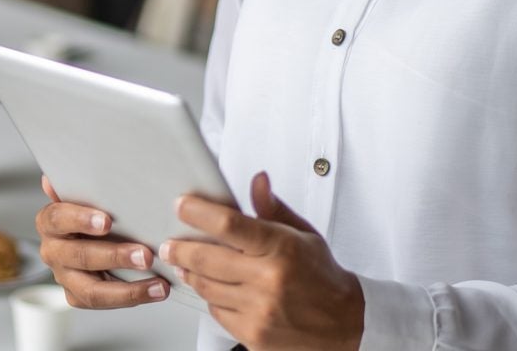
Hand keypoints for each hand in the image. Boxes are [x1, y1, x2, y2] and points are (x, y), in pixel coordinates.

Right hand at [35, 176, 169, 308]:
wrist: (90, 233)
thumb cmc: (90, 212)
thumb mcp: (84, 195)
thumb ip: (76, 187)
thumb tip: (52, 178)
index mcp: (50, 222)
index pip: (58, 218)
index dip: (81, 219)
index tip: (107, 222)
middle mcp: (53, 251)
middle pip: (79, 256)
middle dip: (115, 256)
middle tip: (145, 255)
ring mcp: (64, 276)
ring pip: (91, 289)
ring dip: (128, 289)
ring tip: (158, 284)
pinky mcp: (78, 296)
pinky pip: (103, 302)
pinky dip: (132, 297)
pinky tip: (155, 291)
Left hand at [165, 171, 362, 350]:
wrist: (345, 326)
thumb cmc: (323, 278)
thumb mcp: (304, 235)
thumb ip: (273, 209)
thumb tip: (257, 181)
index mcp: (281, 248)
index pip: (229, 224)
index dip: (198, 212)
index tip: (182, 205)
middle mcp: (268, 280)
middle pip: (206, 259)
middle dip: (180, 249)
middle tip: (170, 245)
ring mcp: (259, 310)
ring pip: (206, 287)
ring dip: (192, 274)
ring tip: (188, 265)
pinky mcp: (253, 335)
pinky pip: (216, 312)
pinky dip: (212, 299)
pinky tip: (218, 290)